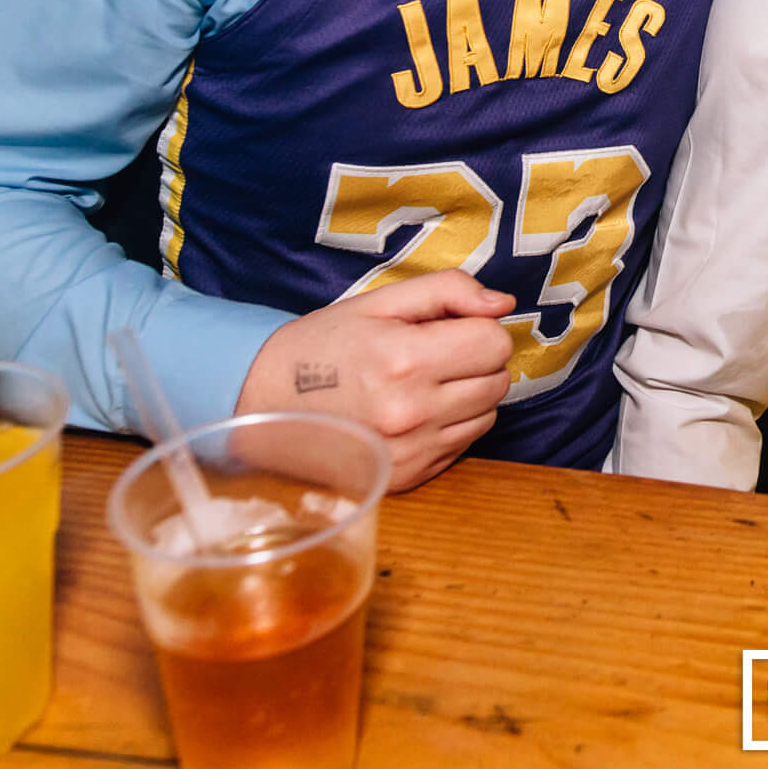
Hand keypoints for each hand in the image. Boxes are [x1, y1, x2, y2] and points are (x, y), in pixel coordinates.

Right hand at [236, 270, 515, 491]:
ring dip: (469, 395)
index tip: (451, 329)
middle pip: (497, 381)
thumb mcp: (380, 301)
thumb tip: (503, 304)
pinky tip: (415, 412)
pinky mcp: (406, 477)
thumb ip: (448, 291)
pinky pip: (463, 444)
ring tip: (424, 384)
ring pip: (487, 415)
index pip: (495, 344)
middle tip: (436, 355)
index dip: (479, 330)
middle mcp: (411, 412)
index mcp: (404, 360)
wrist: (263, 402)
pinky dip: (451, 425)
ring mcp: (409, 451)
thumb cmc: (324, 344)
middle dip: (477, 361)